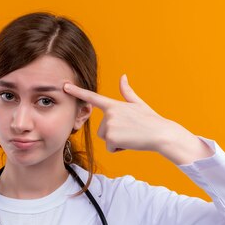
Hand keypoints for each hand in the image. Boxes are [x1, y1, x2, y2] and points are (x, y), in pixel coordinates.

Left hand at [63, 74, 184, 153]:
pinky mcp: (110, 137)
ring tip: (130, 136)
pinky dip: (119, 148)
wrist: (160, 134)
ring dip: (116, 141)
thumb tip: (123, 76)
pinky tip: (130, 142)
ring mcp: (109, 125)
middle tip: (129, 131)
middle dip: (113, 133)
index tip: (64, 86)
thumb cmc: (151, 120)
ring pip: (105, 139)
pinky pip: (109, 148)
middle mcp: (109, 114)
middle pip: (101, 129)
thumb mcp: (138, 104)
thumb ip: (127, 92)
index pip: (92, 97)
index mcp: (114, 105)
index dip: (77, 91)